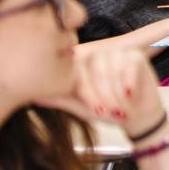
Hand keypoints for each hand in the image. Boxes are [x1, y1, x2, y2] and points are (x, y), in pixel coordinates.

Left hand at [36, 47, 164, 138]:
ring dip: (118, 93)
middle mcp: (96, 54)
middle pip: (96, 71)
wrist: (136, 116)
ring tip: (123, 107)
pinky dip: (129, 83)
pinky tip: (131, 93)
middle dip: (104, 95)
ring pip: (112, 69)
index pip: (78, 73)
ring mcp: (116, 53)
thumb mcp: (79, 107)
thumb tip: (32, 96)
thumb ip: (59, 98)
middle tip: (111, 112)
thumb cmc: (107, 112)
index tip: (96, 112)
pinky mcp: (134, 55)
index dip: (88, 94)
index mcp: (80, 64)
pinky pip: (128, 67)